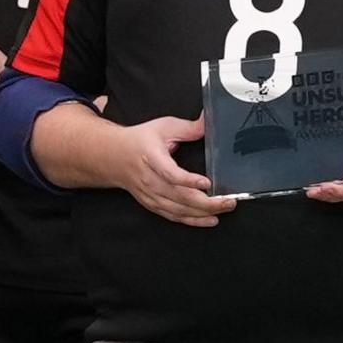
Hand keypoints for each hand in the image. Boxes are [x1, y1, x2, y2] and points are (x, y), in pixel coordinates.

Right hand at [113, 115, 232, 226]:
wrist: (114, 157)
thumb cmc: (139, 141)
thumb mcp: (163, 127)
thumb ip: (188, 128)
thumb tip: (208, 122)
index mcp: (152, 158)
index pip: (170, 173)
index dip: (188, 180)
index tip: (206, 182)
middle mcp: (150, 180)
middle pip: (180, 197)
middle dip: (207, 202)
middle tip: (228, 201)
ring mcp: (151, 195)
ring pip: (179, 210)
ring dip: (203, 213)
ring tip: (223, 210)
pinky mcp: (153, 204)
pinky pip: (174, 216)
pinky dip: (192, 220)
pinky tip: (209, 220)